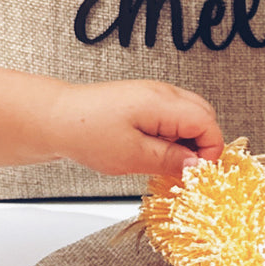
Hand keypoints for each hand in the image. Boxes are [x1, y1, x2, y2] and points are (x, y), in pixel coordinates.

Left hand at [53, 79, 224, 175]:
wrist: (55, 119)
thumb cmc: (86, 133)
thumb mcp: (132, 156)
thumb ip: (170, 160)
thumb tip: (196, 166)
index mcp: (163, 103)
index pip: (208, 124)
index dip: (210, 151)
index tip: (197, 173)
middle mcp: (163, 93)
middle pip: (205, 115)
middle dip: (202, 144)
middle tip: (186, 169)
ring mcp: (154, 94)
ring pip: (190, 115)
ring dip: (187, 140)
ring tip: (167, 161)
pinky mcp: (144, 100)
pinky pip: (173, 115)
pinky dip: (173, 134)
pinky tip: (156, 150)